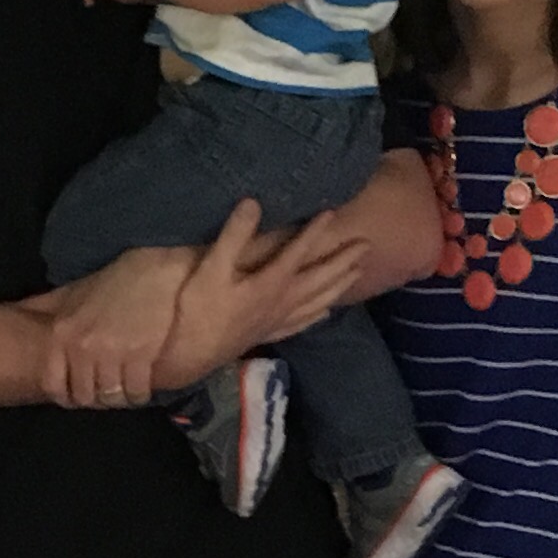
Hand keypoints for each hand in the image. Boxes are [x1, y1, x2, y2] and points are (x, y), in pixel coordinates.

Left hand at [38, 245, 190, 407]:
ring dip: (119, 399)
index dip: (68, 396)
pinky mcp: (140, 357)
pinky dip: (139, 395)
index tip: (81, 394)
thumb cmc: (116, 283)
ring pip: (110, 397)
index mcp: (63, 333)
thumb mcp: (75, 294)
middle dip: (98, 399)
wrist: (157, 274)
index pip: (54, 384)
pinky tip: (142, 388)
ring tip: (126, 392)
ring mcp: (111, 353)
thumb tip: (22, 315)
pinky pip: (135, 392)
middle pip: (85, 395)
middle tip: (109, 393)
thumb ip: (52, 311)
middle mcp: (82, 347)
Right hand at [152, 200, 363, 393]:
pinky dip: (317, 316)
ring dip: (339, 286)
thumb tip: (253, 202)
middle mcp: (283, 301)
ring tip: (358, 274)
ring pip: (319, 301)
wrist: (191, 354)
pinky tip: (326, 313)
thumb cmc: (199, 310)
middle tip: (366, 246)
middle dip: (343, 260)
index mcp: (271, 283)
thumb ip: (234, 236)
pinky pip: (302, 323)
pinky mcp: (269, 334)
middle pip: (321, 279)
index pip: (299, 252)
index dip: (315, 231)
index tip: (332, 212)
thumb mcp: (212, 269)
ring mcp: (278, 320)